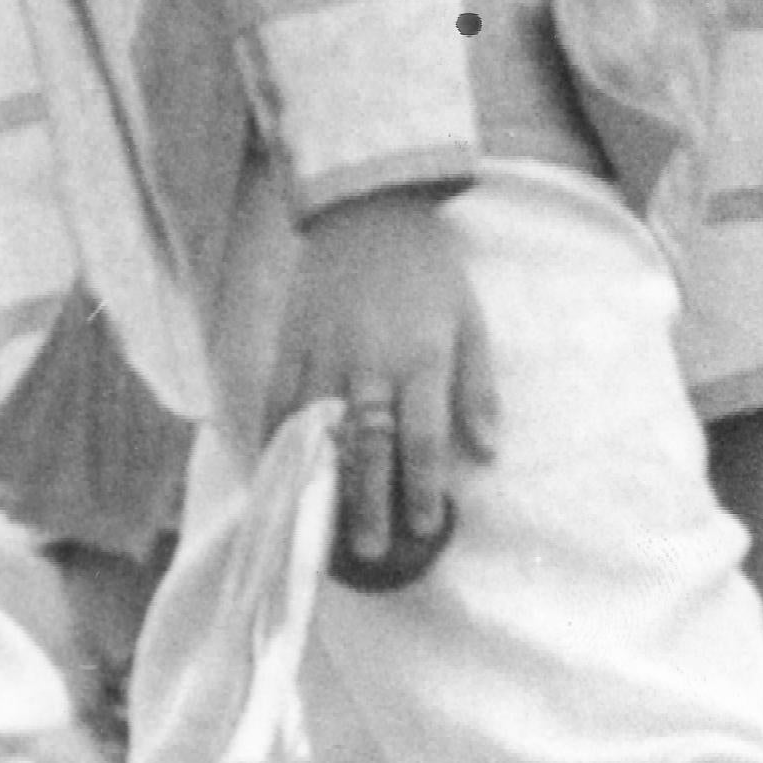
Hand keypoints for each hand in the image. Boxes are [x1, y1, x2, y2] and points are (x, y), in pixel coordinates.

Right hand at [272, 187, 491, 589]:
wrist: (367, 211)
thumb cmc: (429, 271)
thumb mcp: (470, 321)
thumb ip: (478, 388)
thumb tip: (489, 451)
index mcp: (422, 358)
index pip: (423, 437)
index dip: (424, 486)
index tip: (428, 527)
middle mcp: (370, 363)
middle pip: (367, 446)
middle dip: (369, 502)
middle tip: (370, 550)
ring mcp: (322, 355)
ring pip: (318, 434)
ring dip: (319, 486)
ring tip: (319, 532)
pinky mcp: (288, 346)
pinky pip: (274, 405)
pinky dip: (272, 446)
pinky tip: (273, 480)